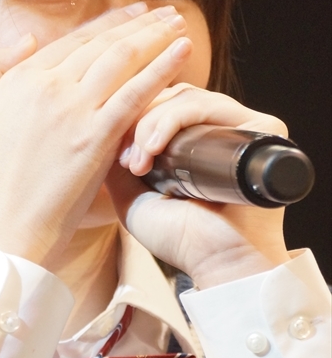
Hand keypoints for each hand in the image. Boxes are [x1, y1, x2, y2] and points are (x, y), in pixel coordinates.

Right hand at [0, 4, 191, 268]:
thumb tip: (25, 40)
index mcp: (19, 80)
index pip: (70, 41)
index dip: (105, 25)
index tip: (130, 16)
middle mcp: (47, 86)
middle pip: (101, 44)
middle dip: (137, 24)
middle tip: (163, 12)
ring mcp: (73, 110)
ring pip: (122, 59)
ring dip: (154, 36)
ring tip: (177, 24)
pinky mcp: (96, 138)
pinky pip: (137, 93)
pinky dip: (163, 68)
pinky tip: (183, 53)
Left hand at [106, 84, 290, 287]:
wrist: (215, 262)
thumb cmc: (178, 237)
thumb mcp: (131, 194)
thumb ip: (114, 161)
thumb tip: (96, 124)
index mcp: (198, 140)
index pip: (160, 104)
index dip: (131, 119)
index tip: (115, 157)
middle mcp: (222, 128)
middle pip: (170, 96)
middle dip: (138, 122)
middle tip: (127, 162)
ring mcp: (241, 126)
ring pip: (185, 98)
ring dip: (151, 124)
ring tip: (139, 163)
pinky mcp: (260, 128)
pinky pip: (206, 105)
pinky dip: (173, 119)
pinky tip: (153, 149)